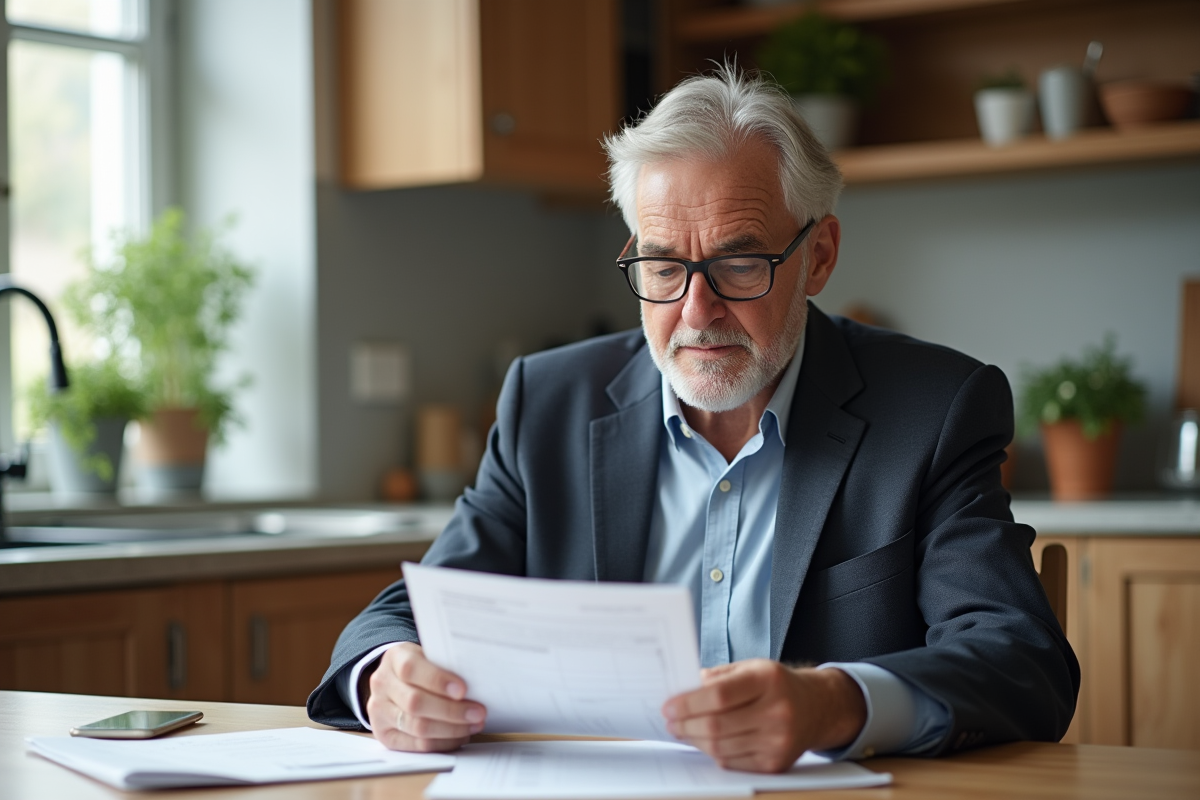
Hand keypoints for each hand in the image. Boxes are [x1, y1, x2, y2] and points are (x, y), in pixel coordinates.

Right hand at [363, 642, 486, 751]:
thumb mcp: (429, 655)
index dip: (438, 680)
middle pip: (415, 703)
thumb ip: (445, 665)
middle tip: (477, 712)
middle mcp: (382, 684)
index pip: (411, 669)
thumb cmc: (421, 667)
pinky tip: (459, 736)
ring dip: (451, 729)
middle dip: (451, 711)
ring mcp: (379, 711)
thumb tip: (477, 681)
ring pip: (417, 727)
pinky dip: (443, 742)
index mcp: (394, 658)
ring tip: (473, 725)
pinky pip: (416, 745)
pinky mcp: (384, 735)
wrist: (395, 680)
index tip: (463, 689)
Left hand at [662, 660, 866, 772]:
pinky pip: (733, 763)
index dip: (688, 703)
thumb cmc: (777, 685)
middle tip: (670, 721)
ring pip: (721, 748)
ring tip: (682, 731)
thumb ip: (719, 676)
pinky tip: (704, 742)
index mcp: (768, 680)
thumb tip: (684, 689)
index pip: (719, 695)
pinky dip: (713, 753)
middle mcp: (777, 712)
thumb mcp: (752, 667)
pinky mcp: (776, 764)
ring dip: (694, 741)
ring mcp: (778, 741)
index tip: (668, 706)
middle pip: (717, 726)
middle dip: (685, 725)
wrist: (817, 708)